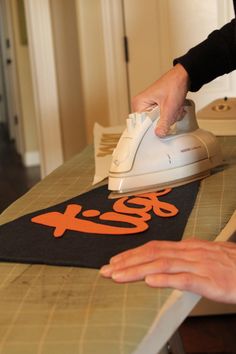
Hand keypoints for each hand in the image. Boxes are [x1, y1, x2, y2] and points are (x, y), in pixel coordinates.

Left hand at [100, 239, 235, 303]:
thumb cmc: (234, 264)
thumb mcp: (207, 255)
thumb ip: (186, 256)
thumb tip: (168, 257)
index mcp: (189, 247)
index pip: (154, 247)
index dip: (133, 254)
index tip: (115, 260)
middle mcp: (191, 253)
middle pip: (153, 254)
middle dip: (127, 262)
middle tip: (106, 270)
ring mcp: (200, 265)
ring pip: (163, 264)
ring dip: (137, 270)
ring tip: (118, 276)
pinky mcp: (211, 280)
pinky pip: (185, 279)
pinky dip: (166, 279)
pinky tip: (150, 281)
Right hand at [132, 64, 188, 136]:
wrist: (184, 76)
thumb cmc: (174, 84)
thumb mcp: (169, 107)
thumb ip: (163, 123)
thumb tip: (159, 134)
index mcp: (139, 103)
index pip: (140, 124)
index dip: (151, 127)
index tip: (160, 128)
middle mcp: (141, 105)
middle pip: (151, 124)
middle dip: (164, 121)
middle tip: (171, 112)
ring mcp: (149, 106)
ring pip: (158, 122)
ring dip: (170, 118)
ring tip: (174, 108)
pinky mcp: (157, 107)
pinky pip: (163, 118)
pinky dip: (171, 115)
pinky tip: (175, 108)